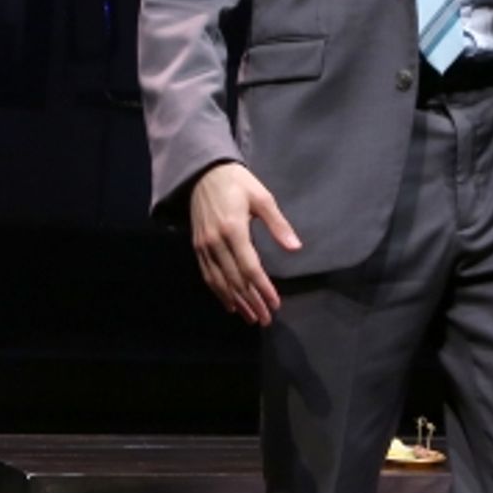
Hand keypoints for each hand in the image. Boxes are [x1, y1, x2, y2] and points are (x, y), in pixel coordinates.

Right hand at [190, 162, 300, 325]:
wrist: (203, 173)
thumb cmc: (237, 183)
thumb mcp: (262, 198)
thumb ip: (278, 225)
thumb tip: (295, 248)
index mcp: (233, 229)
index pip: (250, 267)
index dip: (263, 288)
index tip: (275, 304)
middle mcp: (216, 242)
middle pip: (235, 279)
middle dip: (252, 302)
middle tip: (266, 319)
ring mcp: (204, 246)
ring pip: (220, 281)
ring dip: (236, 302)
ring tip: (251, 317)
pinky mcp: (197, 247)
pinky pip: (208, 275)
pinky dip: (219, 292)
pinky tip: (230, 304)